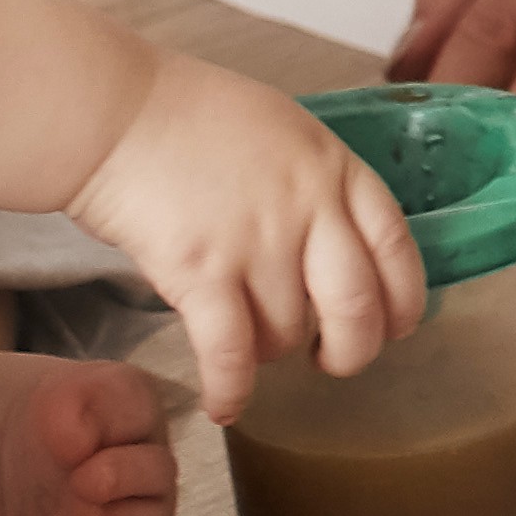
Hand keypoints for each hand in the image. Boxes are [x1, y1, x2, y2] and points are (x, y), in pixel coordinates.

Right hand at [72, 50, 424, 417]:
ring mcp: (258, 241)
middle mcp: (308, 207)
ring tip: (248, 344)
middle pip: (358, 307)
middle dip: (352, 350)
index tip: (395, 326)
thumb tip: (336, 239)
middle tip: (330, 359)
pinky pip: (232, 353)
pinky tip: (224, 403)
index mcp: (334, 168)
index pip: (396, 248)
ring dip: (270, 353)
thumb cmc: (186, 116)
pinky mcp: (201, 272)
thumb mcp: (282, 129)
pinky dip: (231, 388)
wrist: (112, 112)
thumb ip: (316, 182)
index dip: (403, 300)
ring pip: (287, 333)